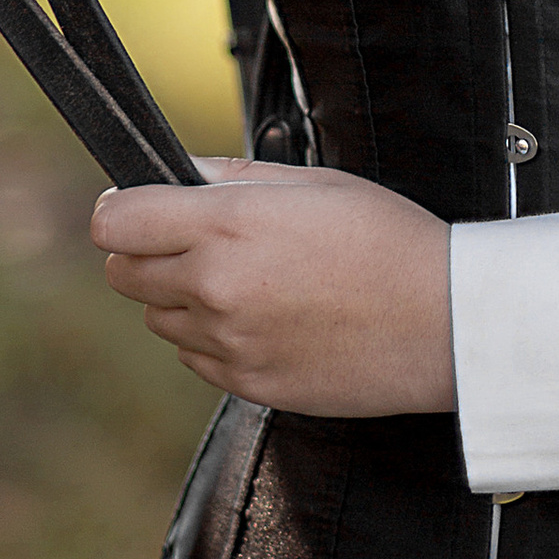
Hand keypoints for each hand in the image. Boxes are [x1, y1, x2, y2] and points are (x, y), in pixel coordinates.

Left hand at [91, 158, 456, 415]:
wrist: (445, 323)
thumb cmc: (388, 239)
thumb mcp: (312, 182)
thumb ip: (230, 176)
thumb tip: (177, 174)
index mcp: (226, 224)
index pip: (114, 223)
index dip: (121, 210)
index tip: (139, 208)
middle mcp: (214, 286)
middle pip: (121, 274)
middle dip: (145, 253)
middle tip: (194, 242)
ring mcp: (228, 343)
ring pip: (157, 318)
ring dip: (180, 298)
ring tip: (246, 281)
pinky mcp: (247, 384)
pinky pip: (195, 357)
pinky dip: (213, 338)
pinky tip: (266, 318)